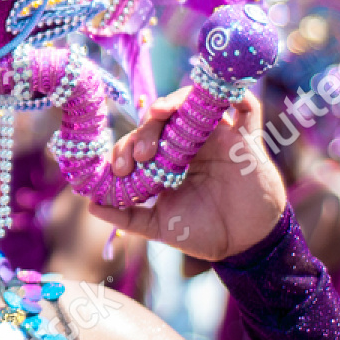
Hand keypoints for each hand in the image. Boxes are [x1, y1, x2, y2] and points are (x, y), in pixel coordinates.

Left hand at [88, 88, 285, 260]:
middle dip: (144, 130)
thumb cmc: (202, 233)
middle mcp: (189, 144)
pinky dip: (232, 94)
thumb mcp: (158, 226)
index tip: (118, 170)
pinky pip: (245, 107)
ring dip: (173, 102)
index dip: (125, 148)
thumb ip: (127, 216)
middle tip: (140, 155)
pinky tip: (212, 97)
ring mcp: (217, 138)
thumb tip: (92, 205)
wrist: (245, 245)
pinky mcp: (247, 139)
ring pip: (193, 104)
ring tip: (157, 115)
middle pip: (162, 118)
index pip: (139, 140)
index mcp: (166, 160)